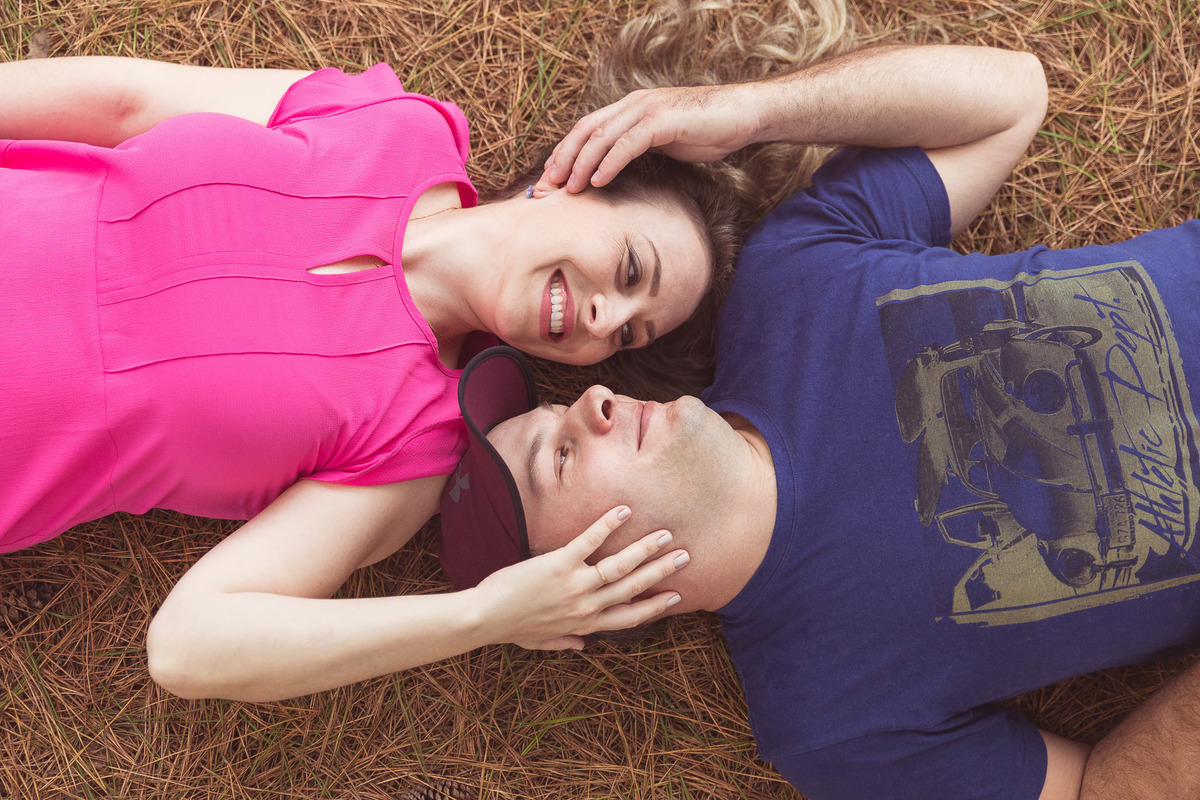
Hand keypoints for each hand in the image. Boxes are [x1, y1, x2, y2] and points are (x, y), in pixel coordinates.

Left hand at [473, 505, 687, 649]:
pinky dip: (608, 525)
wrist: (485, 618)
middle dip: (662, 572)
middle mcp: (586, 606)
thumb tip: (583, 646)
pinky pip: (589, 541)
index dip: (655, 607)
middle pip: (633, 588)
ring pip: (620, 566)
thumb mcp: (540, 643)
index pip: (628, 616)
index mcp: (584, 624)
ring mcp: (575, 584)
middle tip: (685, 556)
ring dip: (646, 550)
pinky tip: (624, 511)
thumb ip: (566, 643)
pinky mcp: (559, 564)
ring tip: (665, 534)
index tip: (675, 597)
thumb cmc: (510, 629)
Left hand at [541, 84, 760, 191]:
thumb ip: (640, 148)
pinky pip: (627, 144)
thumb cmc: (707, 130)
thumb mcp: (665, 142)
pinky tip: (597, 181)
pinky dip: (609, 163)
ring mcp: (646, 110)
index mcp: (631, 109)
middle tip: (548, 185)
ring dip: (581, 164)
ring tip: (569, 188)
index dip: (566, 151)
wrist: (742, 115)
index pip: (588, 128)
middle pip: (586, 130)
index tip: (552, 177)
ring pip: (601, 137)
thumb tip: (618, 170)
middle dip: (564, 158)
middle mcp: (633, 105)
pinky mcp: (661, 121)